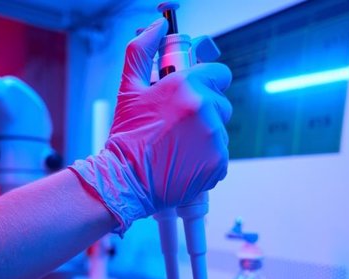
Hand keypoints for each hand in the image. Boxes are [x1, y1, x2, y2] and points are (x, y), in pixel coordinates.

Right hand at [69, 18, 231, 234]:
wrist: (126, 181)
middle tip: (178, 128)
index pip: (219, 74)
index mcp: (187, 86)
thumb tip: (157, 27)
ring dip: (204, 137)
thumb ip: (141, 52)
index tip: (196, 94)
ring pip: (220, 131)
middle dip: (205, 112)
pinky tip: (184, 163)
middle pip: (222, 104)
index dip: (207, 83)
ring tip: (178, 148)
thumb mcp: (128, 89)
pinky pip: (220, 156)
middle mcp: (205, 109)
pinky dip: (206, 161)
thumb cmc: (127, 137)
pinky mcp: (218, 163)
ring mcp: (214, 138)